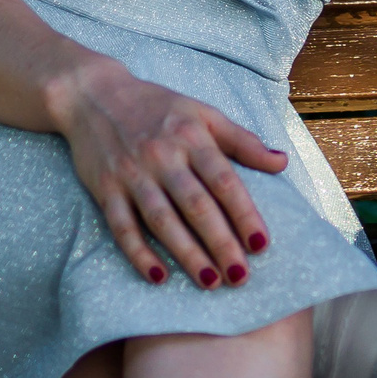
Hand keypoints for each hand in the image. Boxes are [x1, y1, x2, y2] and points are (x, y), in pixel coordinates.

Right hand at [49, 58, 287, 287]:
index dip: (244, 214)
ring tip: (210, 282)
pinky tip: (158, 276)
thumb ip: (242, 141)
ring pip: (162, 220)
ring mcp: (132, 174)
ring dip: (186, 254)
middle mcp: (163, 157)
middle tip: (241, 277)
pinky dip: (139, 253)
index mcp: (191, 137)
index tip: (261, 245)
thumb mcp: (203, 113)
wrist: (94, 95)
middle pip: (196, 206)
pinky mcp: (106, 189)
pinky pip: (122, 226)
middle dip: (220, 243)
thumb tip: (282, 162)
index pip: (224, 181)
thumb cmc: (157, 107)